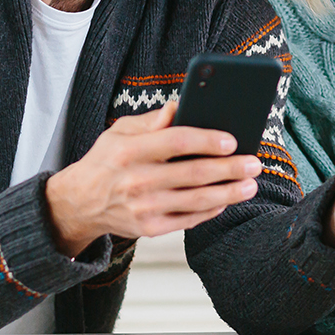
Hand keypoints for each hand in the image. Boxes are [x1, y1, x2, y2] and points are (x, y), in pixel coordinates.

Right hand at [44, 101, 261, 256]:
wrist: (79, 203)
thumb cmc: (107, 161)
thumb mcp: (120, 132)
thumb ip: (152, 120)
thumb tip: (179, 106)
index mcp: (130, 150)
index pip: (176, 142)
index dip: (207, 140)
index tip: (232, 140)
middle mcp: (137, 180)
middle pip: (193, 174)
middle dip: (229, 169)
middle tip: (254, 163)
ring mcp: (143, 207)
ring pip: (196, 200)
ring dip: (228, 193)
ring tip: (250, 184)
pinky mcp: (149, 228)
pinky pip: (188, 220)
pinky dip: (211, 210)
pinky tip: (227, 200)